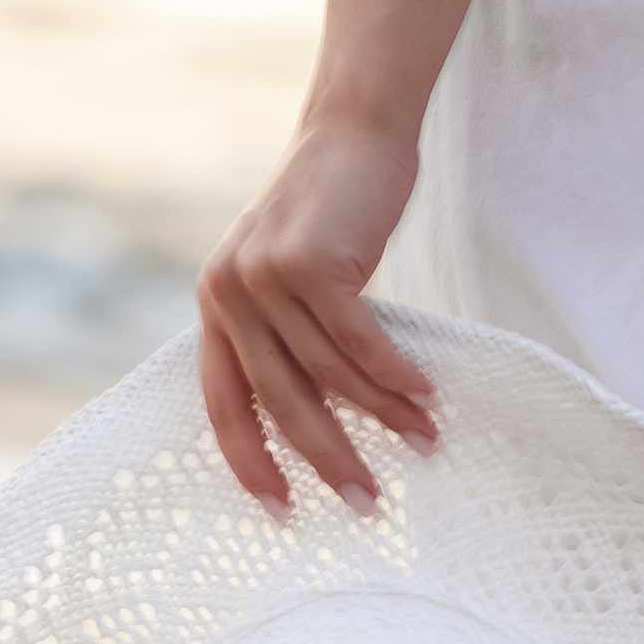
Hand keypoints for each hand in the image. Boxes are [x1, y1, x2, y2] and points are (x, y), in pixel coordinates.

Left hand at [196, 114, 439, 517]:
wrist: (353, 131)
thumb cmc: (334, 212)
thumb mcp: (292, 276)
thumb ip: (289, 336)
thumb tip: (322, 421)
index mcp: (217, 306)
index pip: (224, 404)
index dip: (251, 462)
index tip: (283, 511)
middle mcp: (229, 294)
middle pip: (280, 401)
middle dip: (327, 458)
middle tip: (367, 504)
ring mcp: (266, 276)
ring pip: (329, 374)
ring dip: (383, 416)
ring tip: (424, 443)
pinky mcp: (310, 262)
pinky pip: (359, 340)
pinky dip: (395, 375)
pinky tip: (425, 398)